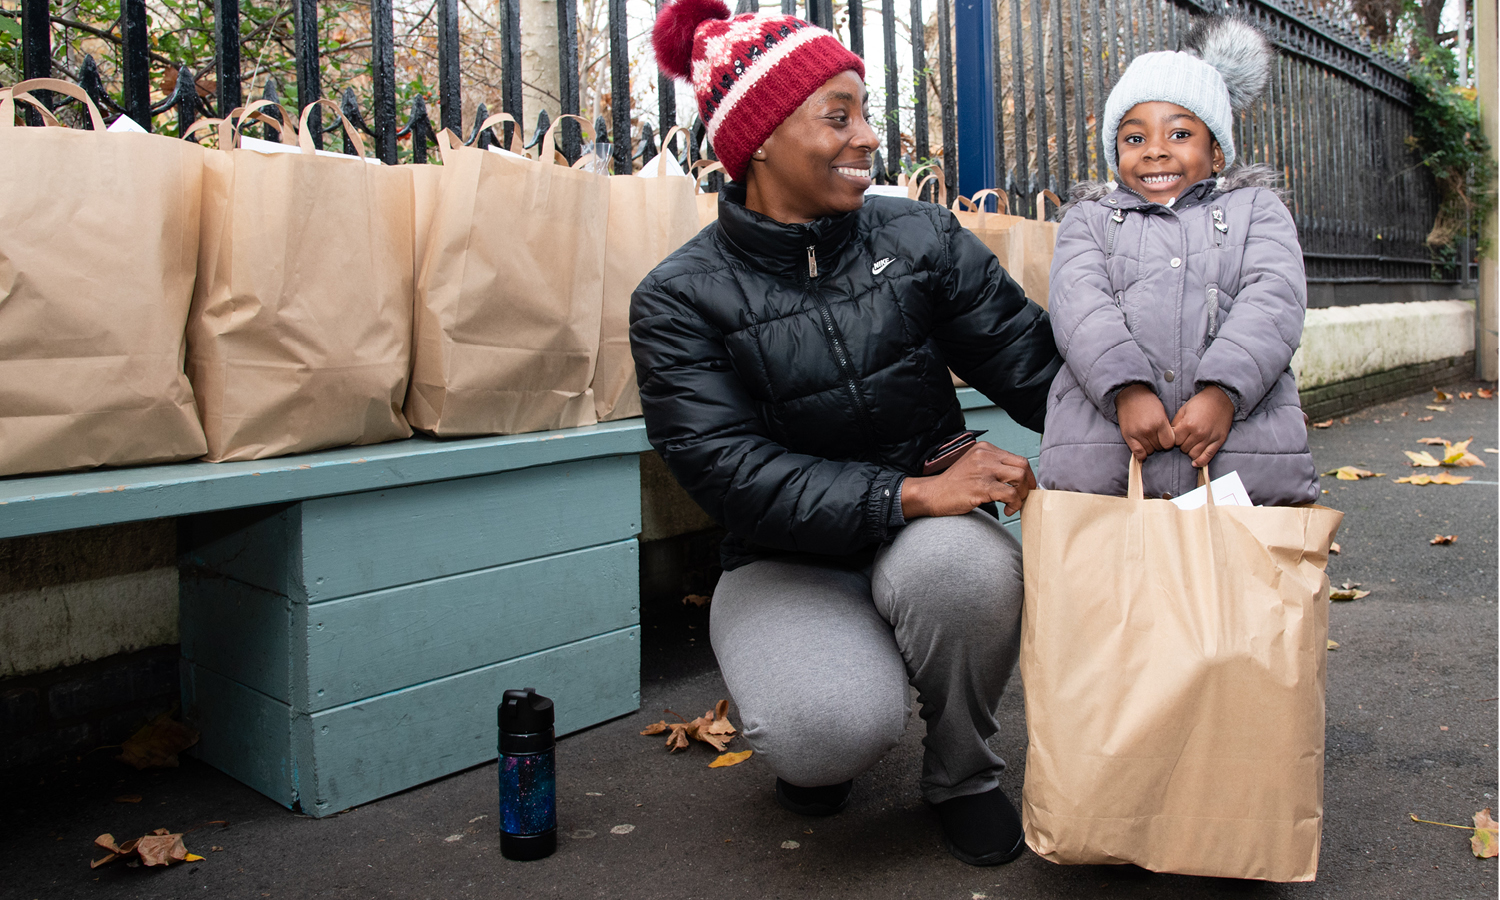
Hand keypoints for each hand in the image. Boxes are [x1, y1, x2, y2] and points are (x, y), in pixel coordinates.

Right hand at [901, 442, 1037, 517]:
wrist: (933, 494)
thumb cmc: (953, 484)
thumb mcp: (974, 465)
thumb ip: (994, 466)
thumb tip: (1018, 478)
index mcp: (985, 448)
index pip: (1017, 458)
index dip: (1027, 475)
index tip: (1025, 487)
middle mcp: (985, 456)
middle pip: (1022, 466)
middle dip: (1028, 484)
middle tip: (1023, 496)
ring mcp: (983, 470)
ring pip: (1020, 478)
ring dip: (1022, 494)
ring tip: (1014, 504)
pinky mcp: (981, 487)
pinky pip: (1010, 494)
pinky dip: (1014, 504)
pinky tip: (1007, 510)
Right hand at [1115, 384, 1174, 461]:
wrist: (1130, 395)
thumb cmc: (1148, 402)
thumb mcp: (1162, 412)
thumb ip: (1166, 428)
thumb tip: (1168, 443)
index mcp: (1160, 422)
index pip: (1169, 443)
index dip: (1168, 442)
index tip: (1165, 438)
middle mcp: (1149, 430)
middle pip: (1159, 447)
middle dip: (1159, 443)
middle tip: (1155, 436)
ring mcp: (1137, 434)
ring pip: (1149, 451)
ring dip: (1150, 447)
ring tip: (1148, 438)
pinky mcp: (1128, 436)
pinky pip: (1137, 452)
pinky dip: (1141, 454)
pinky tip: (1142, 450)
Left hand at [1171, 385, 1233, 466]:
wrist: (1221, 398)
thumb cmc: (1200, 403)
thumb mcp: (1183, 409)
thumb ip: (1175, 424)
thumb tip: (1170, 436)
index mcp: (1188, 425)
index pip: (1175, 441)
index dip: (1175, 439)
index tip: (1178, 435)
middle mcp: (1199, 434)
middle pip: (1184, 448)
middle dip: (1182, 444)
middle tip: (1186, 438)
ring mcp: (1209, 438)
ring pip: (1194, 454)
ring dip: (1190, 451)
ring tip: (1191, 444)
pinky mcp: (1218, 441)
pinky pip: (1208, 456)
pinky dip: (1201, 462)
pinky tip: (1195, 463)